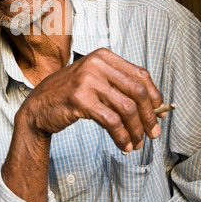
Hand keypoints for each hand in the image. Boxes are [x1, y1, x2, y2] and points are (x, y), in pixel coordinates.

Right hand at [17, 48, 162, 151]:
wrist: (39, 104)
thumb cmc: (71, 93)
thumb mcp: (96, 80)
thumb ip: (120, 88)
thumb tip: (156, 108)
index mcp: (104, 57)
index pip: (140, 74)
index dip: (155, 95)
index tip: (160, 112)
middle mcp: (97, 64)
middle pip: (137, 91)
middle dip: (149, 116)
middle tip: (153, 133)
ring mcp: (87, 80)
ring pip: (126, 108)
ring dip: (136, 130)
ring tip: (137, 142)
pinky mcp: (79, 98)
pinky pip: (111, 121)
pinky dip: (121, 136)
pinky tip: (123, 144)